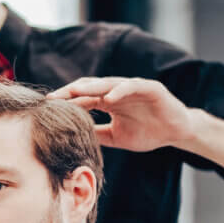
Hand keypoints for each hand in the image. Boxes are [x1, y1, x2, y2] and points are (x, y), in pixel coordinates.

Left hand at [48, 77, 195, 151]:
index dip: (66, 102)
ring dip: (91, 87)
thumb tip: (71, 138)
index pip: (83, 99)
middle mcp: (117, 91)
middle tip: (53, 98)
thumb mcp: (115, 137)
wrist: (175, 133)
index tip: (48, 108)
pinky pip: (132, 86)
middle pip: (90, 88)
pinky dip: (120, 90)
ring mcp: (133, 87)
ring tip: (74, 91)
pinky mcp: (150, 88)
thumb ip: (96, 134)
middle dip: (71, 92)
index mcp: (108, 101)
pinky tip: (108, 97)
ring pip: (108, 83)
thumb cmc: (147, 133)